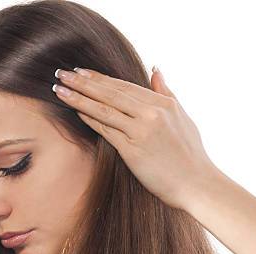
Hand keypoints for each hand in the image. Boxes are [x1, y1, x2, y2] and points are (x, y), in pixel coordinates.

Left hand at [52, 66, 220, 211]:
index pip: (124, 86)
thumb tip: (155, 68)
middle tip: (61, 73)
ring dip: (79, 98)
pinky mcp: (133, 150)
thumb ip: (166, 91)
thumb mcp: (182, 116)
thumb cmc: (190, 154)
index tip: (80, 70)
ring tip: (59, 89)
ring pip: (104, 109)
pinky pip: (106, 130)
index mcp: (163, 104)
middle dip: (83, 82)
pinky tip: (75, 111)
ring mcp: (141, 131)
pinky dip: (90, 119)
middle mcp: (151, 113)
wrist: (196, 184)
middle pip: (110, 93)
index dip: (99, 78)